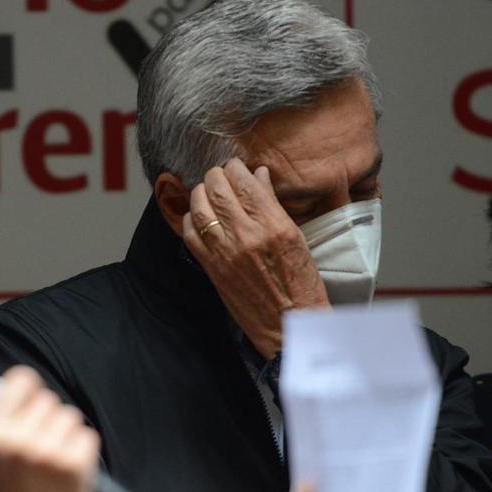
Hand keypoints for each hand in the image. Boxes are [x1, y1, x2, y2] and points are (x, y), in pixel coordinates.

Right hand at [0, 366, 100, 491]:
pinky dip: (83, 449)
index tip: (33, 397)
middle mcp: (19, 438)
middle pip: (48, 399)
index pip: (20, 381)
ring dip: (67, 433)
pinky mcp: (76, 462)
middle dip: (48, 418)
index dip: (30, 387)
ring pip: (70, 416)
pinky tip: (70, 469)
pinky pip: (87, 435)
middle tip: (42, 445)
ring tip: (56, 459)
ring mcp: (49, 450)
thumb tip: (10, 391)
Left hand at [182, 159, 328, 357]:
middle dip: (216, 175)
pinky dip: (190, 219)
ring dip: (200, 193)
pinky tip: (198, 216)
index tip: (236, 167)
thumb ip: (273, 205)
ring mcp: (225, 252)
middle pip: (218, 190)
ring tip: (207, 191)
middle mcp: (246, 235)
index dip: (236, 168)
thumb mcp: (296, 238)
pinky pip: (190, 234)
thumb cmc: (300, 283)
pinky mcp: (211, 268)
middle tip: (219, 175)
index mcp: (274, 226)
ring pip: (200, 208)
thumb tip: (259, 175)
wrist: (287, 324)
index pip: (245, 183)